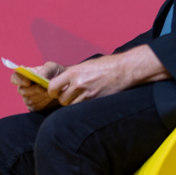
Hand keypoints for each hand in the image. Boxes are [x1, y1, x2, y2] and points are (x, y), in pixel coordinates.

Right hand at [13, 62, 64, 111]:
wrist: (67, 84)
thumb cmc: (58, 74)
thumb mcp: (53, 67)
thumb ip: (45, 70)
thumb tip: (38, 76)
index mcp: (25, 75)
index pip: (14, 78)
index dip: (19, 80)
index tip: (28, 82)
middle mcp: (24, 87)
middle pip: (22, 91)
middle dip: (33, 90)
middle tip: (43, 88)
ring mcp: (28, 98)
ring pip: (29, 100)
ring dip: (40, 96)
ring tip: (50, 92)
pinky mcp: (35, 107)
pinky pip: (35, 107)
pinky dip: (44, 102)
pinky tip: (50, 98)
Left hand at [47, 45, 169, 105]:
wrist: (123, 70)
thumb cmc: (104, 66)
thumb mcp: (85, 66)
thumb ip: (72, 75)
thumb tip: (60, 83)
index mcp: (74, 73)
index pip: (52, 86)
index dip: (52, 91)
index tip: (55, 91)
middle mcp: (79, 84)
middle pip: (61, 100)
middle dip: (63, 99)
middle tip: (68, 95)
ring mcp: (88, 94)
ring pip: (71, 106)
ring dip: (72, 104)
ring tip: (78, 98)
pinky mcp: (96, 101)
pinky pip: (82, 108)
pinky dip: (81, 107)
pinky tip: (86, 101)